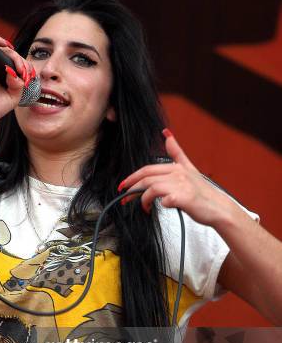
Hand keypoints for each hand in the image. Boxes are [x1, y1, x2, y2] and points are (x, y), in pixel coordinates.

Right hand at [0, 34, 34, 126]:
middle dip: (24, 63)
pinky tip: (9, 47)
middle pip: (13, 56)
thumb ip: (19, 83)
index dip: (26, 68)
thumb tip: (17, 73)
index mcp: (2, 76)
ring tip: (20, 69)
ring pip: (5, 49)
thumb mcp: (14, 96)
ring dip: (16, 56)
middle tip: (25, 74)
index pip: (17, 65)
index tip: (29, 78)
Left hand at [119, 129, 235, 227]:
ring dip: (143, 200)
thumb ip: (177, 153)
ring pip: (152, 188)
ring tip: (144, 207)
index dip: (132, 177)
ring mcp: (181, 185)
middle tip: (124, 198)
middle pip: (147, 178)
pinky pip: (165, 200)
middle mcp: (178, 174)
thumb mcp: (190, 169)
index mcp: (177, 167)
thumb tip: (166, 133)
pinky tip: (158, 209)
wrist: (219, 208)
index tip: (123, 186)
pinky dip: (159, 205)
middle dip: (132, 188)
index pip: (148, 169)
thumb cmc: (203, 193)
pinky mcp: (184, 198)